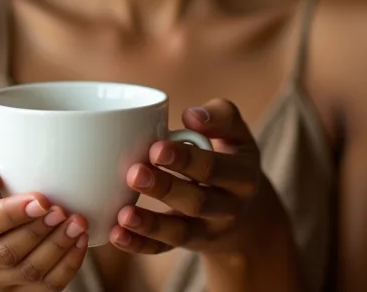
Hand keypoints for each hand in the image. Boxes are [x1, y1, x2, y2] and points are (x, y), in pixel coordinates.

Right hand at [0, 148, 88, 290]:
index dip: (13, 214)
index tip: (42, 199)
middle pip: (6, 252)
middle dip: (39, 231)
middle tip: (63, 210)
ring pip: (26, 273)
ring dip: (57, 249)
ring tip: (77, 223)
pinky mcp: (11, 290)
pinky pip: (42, 288)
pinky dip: (65, 267)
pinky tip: (79, 242)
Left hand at [109, 99, 264, 257]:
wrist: (248, 210)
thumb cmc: (232, 156)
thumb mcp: (238, 133)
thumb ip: (220, 116)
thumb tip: (191, 116)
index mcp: (243, 175)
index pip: (214, 168)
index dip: (186, 159)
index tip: (156, 148)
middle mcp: (230, 208)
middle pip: (197, 202)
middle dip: (165, 189)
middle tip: (134, 173)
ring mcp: (209, 230)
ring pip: (181, 232)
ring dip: (151, 224)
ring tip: (123, 213)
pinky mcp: (189, 244)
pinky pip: (165, 249)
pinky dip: (140, 245)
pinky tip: (117, 235)